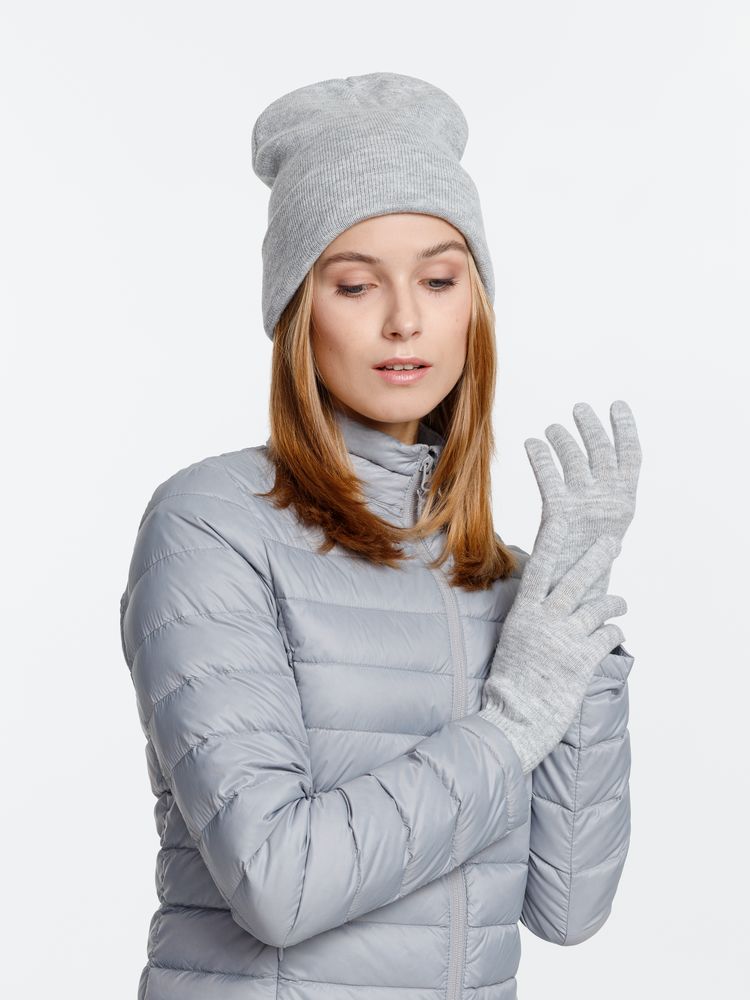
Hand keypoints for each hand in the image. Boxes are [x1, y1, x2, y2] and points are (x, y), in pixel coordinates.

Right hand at [478, 517, 625, 772]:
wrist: (515, 718)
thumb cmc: (510, 685)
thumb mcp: (513, 643)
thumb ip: (530, 622)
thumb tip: (545, 606)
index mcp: (524, 614)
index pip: (539, 570)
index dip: (552, 543)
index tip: (561, 519)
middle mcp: (545, 621)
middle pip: (576, 581)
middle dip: (597, 558)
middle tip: (613, 543)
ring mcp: (565, 639)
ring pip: (598, 607)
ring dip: (614, 603)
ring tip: (621, 603)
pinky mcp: (583, 659)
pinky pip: (607, 636)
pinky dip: (614, 633)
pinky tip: (615, 633)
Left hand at [523, 399, 641, 600]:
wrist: (571, 597)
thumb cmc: (584, 564)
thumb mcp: (601, 530)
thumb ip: (601, 501)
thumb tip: (595, 472)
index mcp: (624, 504)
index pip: (631, 457)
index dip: (625, 428)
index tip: (618, 405)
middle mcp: (609, 501)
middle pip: (602, 451)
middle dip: (591, 426)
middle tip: (579, 408)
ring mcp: (585, 506)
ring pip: (574, 459)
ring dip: (562, 439)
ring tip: (551, 431)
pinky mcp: (560, 513)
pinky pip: (549, 475)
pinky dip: (540, 456)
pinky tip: (531, 444)